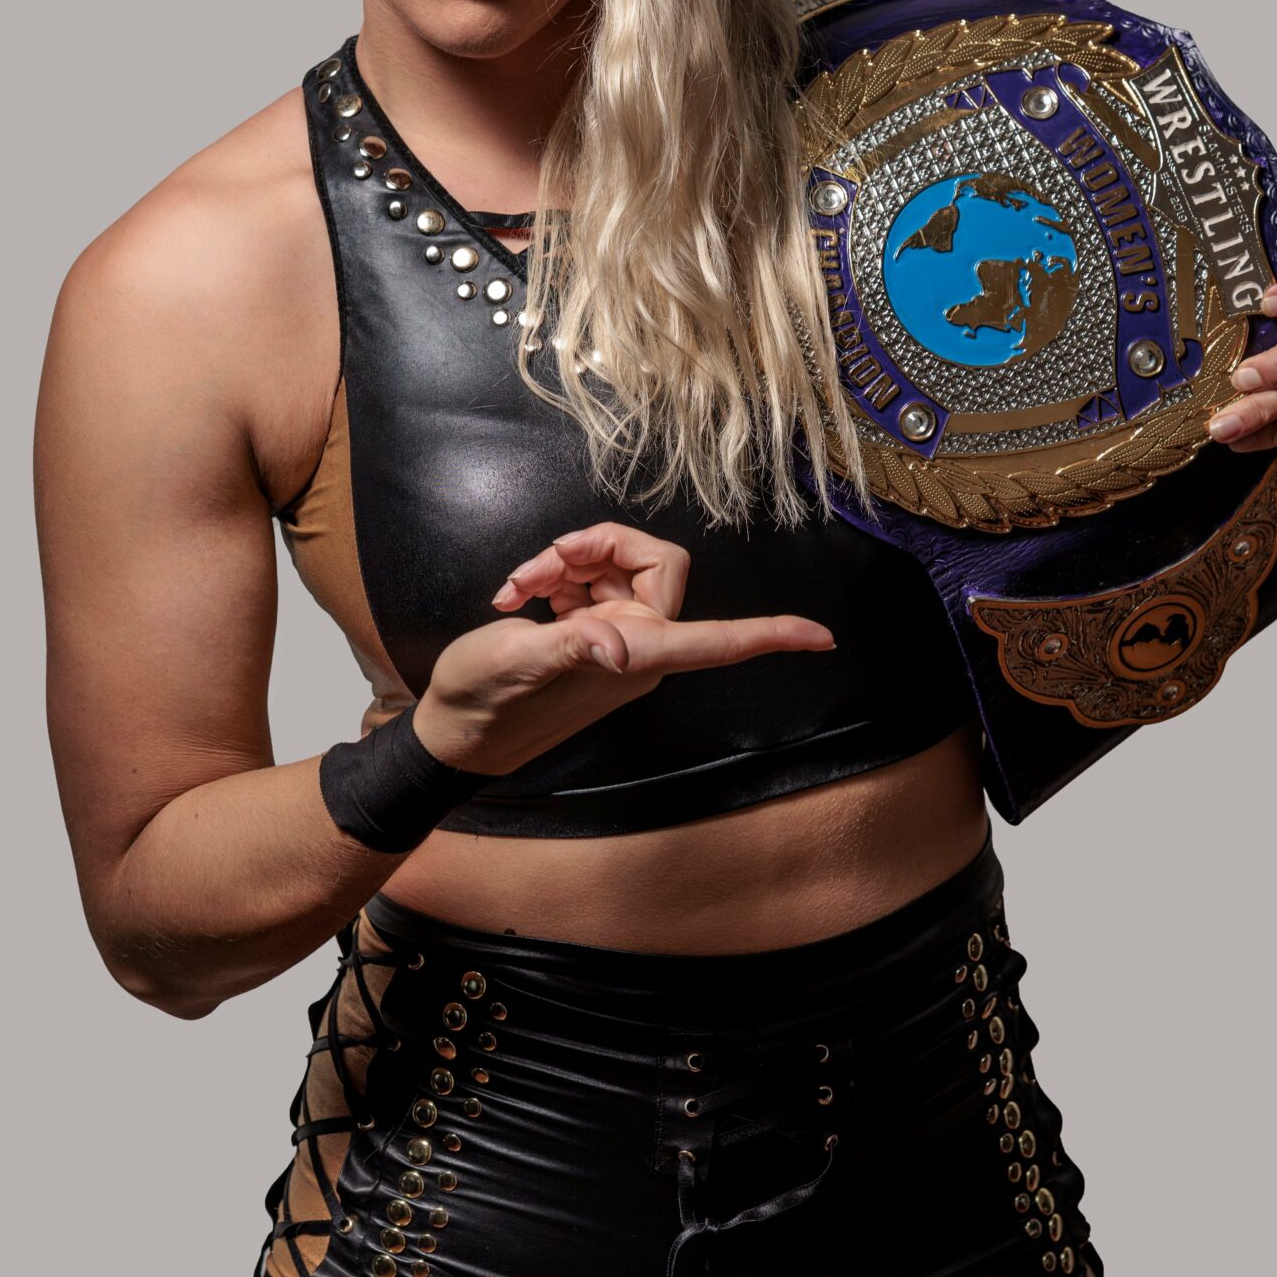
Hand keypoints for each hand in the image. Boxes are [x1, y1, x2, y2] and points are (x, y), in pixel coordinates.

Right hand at [412, 522, 835, 774]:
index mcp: (637, 657)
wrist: (453, 730)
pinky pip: (587, 580)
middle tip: (547, 560)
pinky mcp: (588, 630)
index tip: (823, 636)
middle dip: (600, 547)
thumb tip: (612, 644)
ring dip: (564, 563)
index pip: (720, 641)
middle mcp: (637, 645)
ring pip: (614, 566)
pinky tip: (518, 593)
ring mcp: (614, 637)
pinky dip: (551, 576)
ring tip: (520, 586)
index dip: (772, 635)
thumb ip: (566, 646)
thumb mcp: (515, 665)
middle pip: (653, 563)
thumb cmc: (483, 702)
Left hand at [1206, 239, 1276, 469]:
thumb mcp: (1196, 314)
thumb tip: (1141, 252)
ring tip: (1221, 425)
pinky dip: (1272, 433)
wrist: (1204, 410)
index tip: (1268, 303)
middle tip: (1241, 378)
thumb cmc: (1205, 347)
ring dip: (1264, 407)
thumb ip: (1189, 289)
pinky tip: (1239, 440)